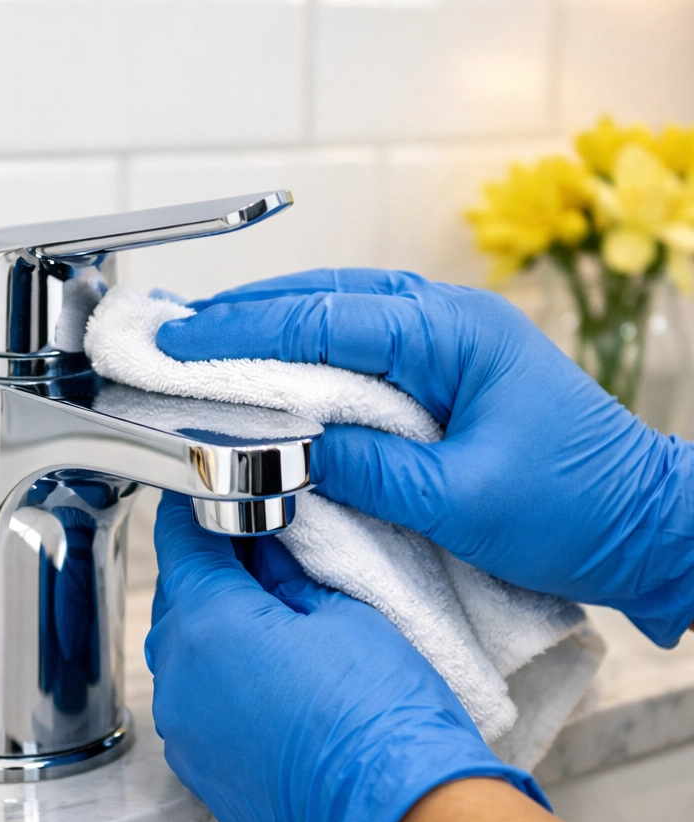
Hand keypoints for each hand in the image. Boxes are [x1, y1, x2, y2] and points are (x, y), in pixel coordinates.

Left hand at [148, 491, 543, 821]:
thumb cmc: (381, 717)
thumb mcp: (340, 612)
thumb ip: (285, 571)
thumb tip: (264, 546)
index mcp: (207, 624)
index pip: (179, 542)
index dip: (193, 510)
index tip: (207, 496)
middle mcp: (178, 679)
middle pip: (176, 595)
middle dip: (208, 566)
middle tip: (253, 548)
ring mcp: (184, 731)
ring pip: (181, 650)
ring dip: (210, 623)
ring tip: (264, 610)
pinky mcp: (201, 769)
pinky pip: (193, 701)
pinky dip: (215, 674)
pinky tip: (262, 670)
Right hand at [156, 269, 693, 646]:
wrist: (647, 524)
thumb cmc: (577, 508)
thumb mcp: (462, 500)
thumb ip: (369, 468)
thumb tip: (287, 449)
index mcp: (454, 334)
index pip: (324, 319)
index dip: (241, 334)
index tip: (180, 345)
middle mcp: (449, 320)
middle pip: (324, 297)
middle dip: (244, 315)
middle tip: (175, 333)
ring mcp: (449, 340)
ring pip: (339, 315)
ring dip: (272, 328)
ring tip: (207, 344)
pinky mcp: (446, 371)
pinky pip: (362, 348)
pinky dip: (309, 355)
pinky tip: (276, 372)